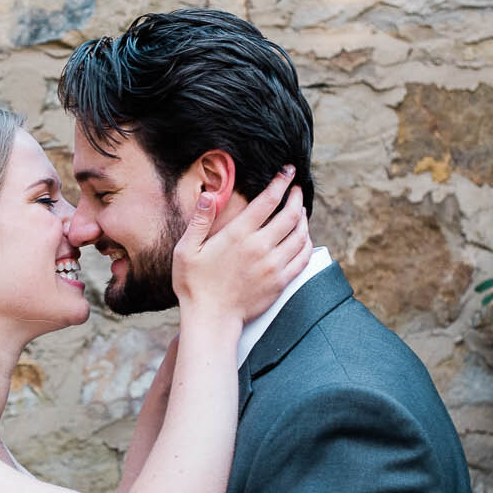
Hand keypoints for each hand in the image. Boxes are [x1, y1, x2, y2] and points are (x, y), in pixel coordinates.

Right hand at [173, 167, 311, 322]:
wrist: (211, 319)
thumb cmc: (194, 285)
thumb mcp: (186, 250)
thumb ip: (200, 221)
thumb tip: (209, 195)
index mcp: (237, 235)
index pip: (267, 201)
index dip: (281, 182)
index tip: (287, 172)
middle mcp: (260, 247)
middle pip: (290, 215)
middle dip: (296, 197)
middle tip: (296, 189)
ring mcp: (273, 266)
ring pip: (300, 235)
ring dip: (303, 219)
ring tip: (300, 211)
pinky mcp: (280, 282)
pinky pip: (302, 257)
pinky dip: (307, 243)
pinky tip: (303, 237)